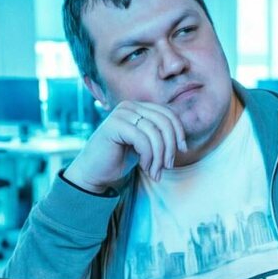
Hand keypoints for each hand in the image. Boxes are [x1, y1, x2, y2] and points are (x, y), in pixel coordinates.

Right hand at [64, 100, 186, 190]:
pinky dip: (148, 157)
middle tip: (167, 166)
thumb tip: (182, 140)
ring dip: (159, 157)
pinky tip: (145, 167)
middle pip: (165, 122)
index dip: (179, 132)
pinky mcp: (114, 125)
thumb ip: (159, 136)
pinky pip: (143, 140)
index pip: (169, 114)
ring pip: (155, 133)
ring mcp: (121, 114)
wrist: (94, 172)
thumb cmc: (120, 159)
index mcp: (139, 107)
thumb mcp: (146, 145)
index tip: (183, 150)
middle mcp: (130, 106)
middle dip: (170, 147)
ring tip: (155, 172)